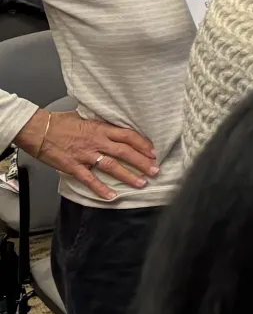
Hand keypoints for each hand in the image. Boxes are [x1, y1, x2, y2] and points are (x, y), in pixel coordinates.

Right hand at [16, 110, 157, 199]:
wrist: (36, 128)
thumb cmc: (57, 122)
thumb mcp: (83, 117)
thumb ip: (98, 123)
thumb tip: (110, 125)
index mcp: (100, 128)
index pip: (128, 135)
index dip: (143, 144)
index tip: (153, 152)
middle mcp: (96, 141)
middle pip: (125, 152)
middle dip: (142, 162)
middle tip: (155, 170)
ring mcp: (85, 155)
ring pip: (112, 166)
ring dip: (128, 176)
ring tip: (141, 183)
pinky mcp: (73, 166)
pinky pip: (89, 179)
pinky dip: (101, 189)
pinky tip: (111, 196)